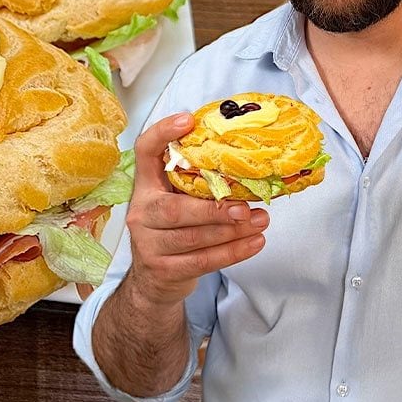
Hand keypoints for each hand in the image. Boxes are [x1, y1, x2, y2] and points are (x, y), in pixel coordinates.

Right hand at [122, 112, 269, 306]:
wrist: (153, 281)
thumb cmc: (173, 232)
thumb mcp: (176, 201)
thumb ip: (195, 183)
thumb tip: (242, 159)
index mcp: (146, 187)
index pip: (144, 153)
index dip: (161, 134)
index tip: (188, 120)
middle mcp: (141, 213)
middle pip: (172, 209)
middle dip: (213, 209)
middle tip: (245, 207)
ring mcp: (149, 244)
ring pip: (192, 237)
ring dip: (230, 231)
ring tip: (260, 221)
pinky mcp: (164, 269)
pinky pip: (202, 261)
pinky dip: (232, 252)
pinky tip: (254, 243)